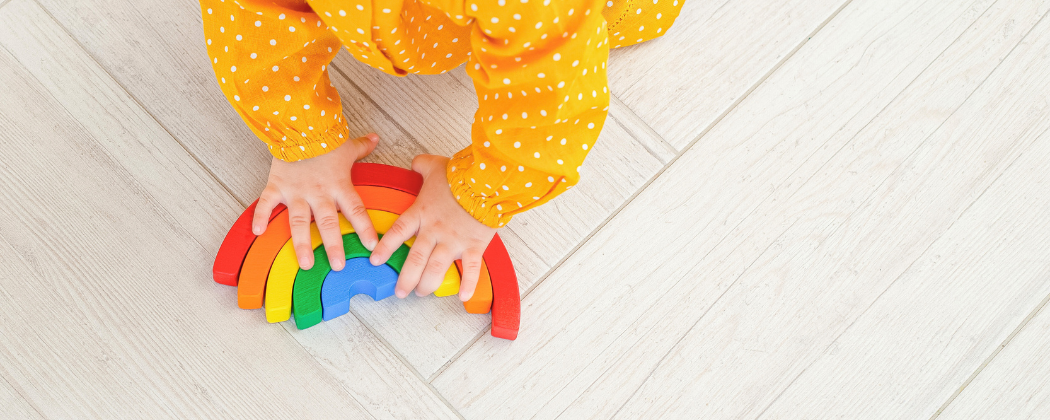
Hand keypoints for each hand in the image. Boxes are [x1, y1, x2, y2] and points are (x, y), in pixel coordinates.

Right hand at [252, 134, 380, 270]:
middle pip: (327, 223)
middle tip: (338, 266)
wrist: (297, 124)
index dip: (364, 228)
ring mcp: (296, 192)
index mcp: (338, 185)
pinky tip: (258, 233)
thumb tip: (377, 138)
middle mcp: (319, 193)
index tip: (372, 247)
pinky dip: (260, 217)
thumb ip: (362, 147)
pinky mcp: (277, 186)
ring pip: (299, 222)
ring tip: (306, 264)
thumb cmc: (323, 137)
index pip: (356, 210)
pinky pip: (267, 204)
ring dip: (302, 244)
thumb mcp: (346, 145)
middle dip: (333, 245)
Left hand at [369, 155, 496, 300]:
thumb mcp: (435, 165)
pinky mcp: (474, 245)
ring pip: (436, 269)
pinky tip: (463, 297)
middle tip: (400, 292)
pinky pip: (471, 269)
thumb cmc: (461, 175)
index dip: (385, 248)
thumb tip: (415, 162)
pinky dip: (468, 284)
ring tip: (422, 293)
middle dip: (406, 279)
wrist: (487, 182)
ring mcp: (454, 241)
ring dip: (428, 284)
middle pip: (415, 260)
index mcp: (422, 213)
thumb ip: (421, 165)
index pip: (398, 232)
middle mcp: (434, 231)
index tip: (375, 261)